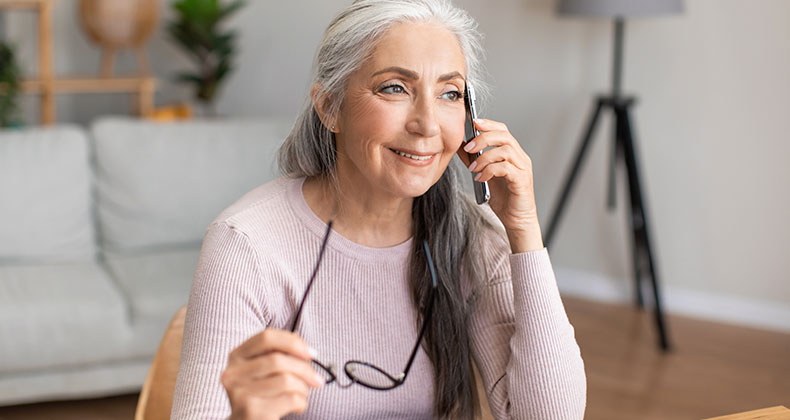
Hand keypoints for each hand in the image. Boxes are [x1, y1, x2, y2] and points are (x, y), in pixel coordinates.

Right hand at [221, 328, 323, 419]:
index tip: (312, 353)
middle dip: (305, 369)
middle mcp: (233, 373)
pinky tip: (298, 407)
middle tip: (317, 380)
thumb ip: (278, 356)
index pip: (266, 337)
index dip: (292, 342)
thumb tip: (307, 351)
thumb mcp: (262, 372)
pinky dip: (301, 402)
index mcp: (236, 356)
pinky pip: (289, 399)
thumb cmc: (260, 396)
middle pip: (278, 360)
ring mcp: (240, 392)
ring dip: (303, 388)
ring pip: (286, 380)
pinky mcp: (251, 411)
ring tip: (302, 395)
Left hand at [456, 118, 543, 252]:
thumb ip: (475, 160)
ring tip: (473, 168)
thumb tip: (460, 147)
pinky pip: (505, 168)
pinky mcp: (522, 180)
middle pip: (504, 136)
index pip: (502, 130)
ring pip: (505, 150)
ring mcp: (523, 168)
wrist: (516, 220)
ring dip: (484, 157)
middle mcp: (520, 158)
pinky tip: (480, 178)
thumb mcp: (485, 175)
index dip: (488, 124)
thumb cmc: (504, 198)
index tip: (472, 122)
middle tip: (468, 147)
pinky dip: (489, 171)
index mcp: (512, 154)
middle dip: (483, 138)